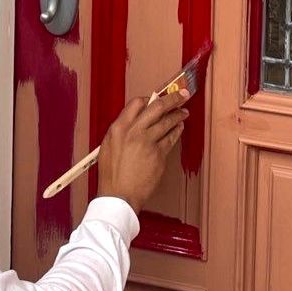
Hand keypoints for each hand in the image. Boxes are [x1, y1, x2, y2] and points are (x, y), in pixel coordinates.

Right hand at [98, 92, 187, 216]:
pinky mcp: (159, 155)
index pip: (136, 103)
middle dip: (172, 98)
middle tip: (182, 95)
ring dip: (178, 115)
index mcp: (118, 128)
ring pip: (167, 122)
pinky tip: (179, 128)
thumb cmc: (111, 174)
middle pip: (156, 107)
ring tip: (184, 112)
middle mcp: (133, 132)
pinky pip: (171, 139)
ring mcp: (148, 143)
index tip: (156, 98)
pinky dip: (177, 131)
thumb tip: (136, 121)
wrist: (119, 195)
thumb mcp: (108, 146)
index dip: (149, 99)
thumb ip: (122, 131)